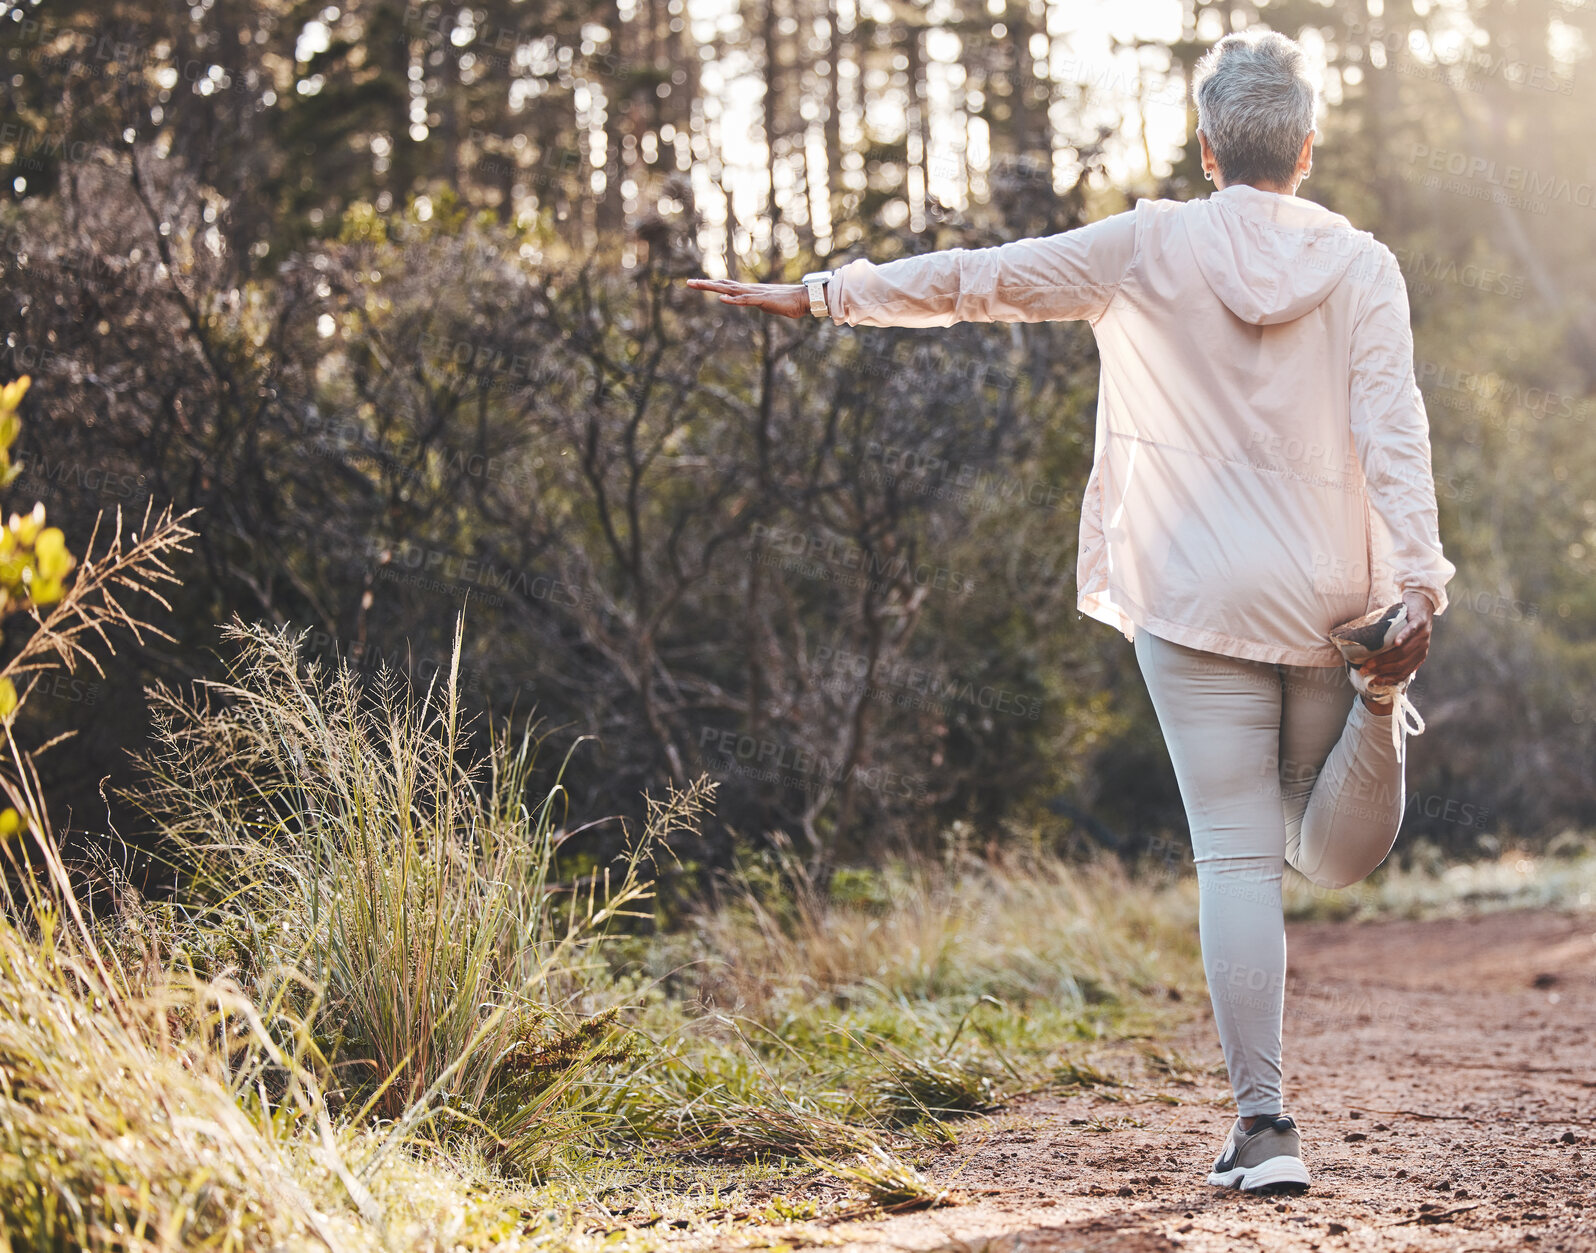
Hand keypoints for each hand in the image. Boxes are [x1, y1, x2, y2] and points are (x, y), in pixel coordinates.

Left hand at [685, 277, 810, 318]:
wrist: (805, 299)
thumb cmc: (790, 303)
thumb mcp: (769, 306)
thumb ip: (760, 304)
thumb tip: (756, 304)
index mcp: (750, 291)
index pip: (728, 286)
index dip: (713, 284)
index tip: (698, 284)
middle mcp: (750, 290)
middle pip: (724, 285)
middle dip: (706, 284)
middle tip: (688, 282)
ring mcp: (756, 294)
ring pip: (730, 290)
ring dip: (714, 288)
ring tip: (698, 285)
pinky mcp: (763, 300)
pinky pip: (745, 300)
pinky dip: (733, 300)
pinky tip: (722, 300)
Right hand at [1361, 590, 1432, 685]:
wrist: (1422, 604)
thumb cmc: (1409, 625)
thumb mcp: (1407, 642)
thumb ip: (1400, 655)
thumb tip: (1383, 670)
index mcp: (1418, 656)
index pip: (1403, 672)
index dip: (1388, 678)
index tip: (1373, 681)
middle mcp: (1421, 648)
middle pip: (1401, 663)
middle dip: (1381, 669)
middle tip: (1365, 669)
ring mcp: (1422, 636)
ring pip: (1403, 651)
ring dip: (1385, 658)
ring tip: (1370, 661)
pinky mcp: (1419, 622)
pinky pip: (1411, 632)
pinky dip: (1403, 638)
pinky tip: (1395, 642)